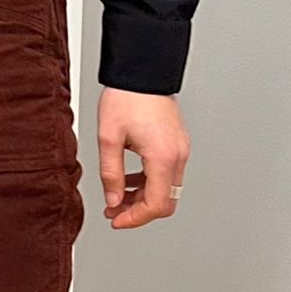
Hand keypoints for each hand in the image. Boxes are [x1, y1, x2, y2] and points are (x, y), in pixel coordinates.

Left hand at [96, 87, 189, 228]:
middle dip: (140, 211)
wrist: (142, 71)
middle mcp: (178, 156)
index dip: (135, 219)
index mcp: (163, 157)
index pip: (156, 205)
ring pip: (167, 189)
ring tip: (117, 196)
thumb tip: (114, 199)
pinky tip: (130, 179)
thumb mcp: (109, 138)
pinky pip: (167, 173)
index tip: (116, 220)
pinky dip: (150, 182)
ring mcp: (181, 149)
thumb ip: (111, 174)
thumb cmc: (126, 98)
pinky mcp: (178, 143)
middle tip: (115, 211)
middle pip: (166, 202)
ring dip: (143, 197)